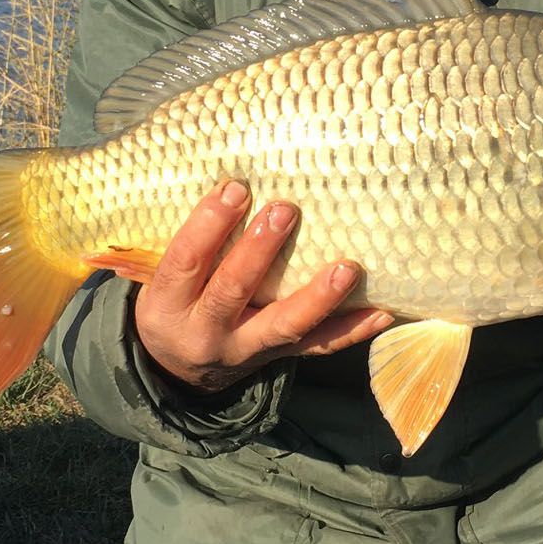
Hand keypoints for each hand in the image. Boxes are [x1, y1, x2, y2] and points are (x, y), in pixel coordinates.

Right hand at [133, 179, 391, 394]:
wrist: (177, 370)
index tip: (235, 187)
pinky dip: (351, 330)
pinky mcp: (277, 358)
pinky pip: (318, 347)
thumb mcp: (161, 275)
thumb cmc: (176, 299)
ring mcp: (245, 350)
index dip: (208, 224)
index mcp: (168, 303)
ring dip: (317, 296)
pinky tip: (381, 312)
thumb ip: (190, 237)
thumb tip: (227, 174)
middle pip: (233, 290)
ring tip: (347, 268)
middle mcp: (204, 331)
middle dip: (260, 249)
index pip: (185, 260)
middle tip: (287, 209)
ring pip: (283, 325)